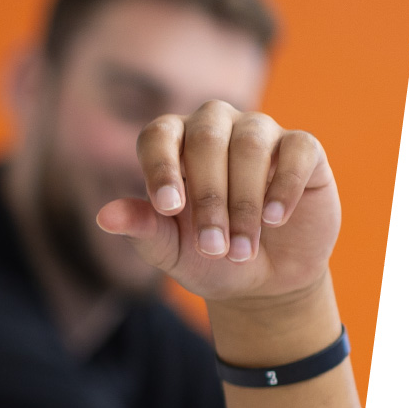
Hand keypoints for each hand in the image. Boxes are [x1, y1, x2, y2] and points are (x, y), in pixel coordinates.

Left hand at [96, 100, 340, 308]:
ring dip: (244, 202)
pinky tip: (274, 219)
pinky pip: (297, 150)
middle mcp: (214, 126)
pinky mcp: (303, 148)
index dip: (161, 167)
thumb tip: (104, 217)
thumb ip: (142, 229)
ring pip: (250, 144)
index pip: (158, 135)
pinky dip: (284, 185)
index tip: (168, 208)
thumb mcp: (171, 250)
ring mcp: (260, 131)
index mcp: (173, 144)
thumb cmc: (208, 258)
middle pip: (205, 139)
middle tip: (213, 247)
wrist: (265, 281)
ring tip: (241, 249)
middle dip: (208, 197)